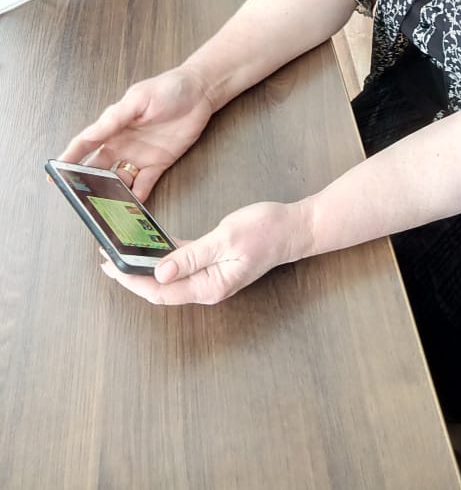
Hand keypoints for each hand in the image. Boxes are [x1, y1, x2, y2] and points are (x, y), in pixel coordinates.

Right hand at [57, 66, 215, 201]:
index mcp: (113, 125)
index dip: (68, 159)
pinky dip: (137, 195)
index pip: (84, 144)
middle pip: (98, 167)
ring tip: (104, 209)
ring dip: (111, 193)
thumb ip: (115, 118)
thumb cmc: (169, 88)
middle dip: (87, 183)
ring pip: (119, 179)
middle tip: (78, 199)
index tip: (52, 174)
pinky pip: (144, 183)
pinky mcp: (159, 162)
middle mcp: (122, 143)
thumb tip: (92, 132)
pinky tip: (132, 205)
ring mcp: (140, 155)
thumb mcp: (138, 100)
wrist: (200, 92)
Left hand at [100, 201, 313, 304]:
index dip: (132, 281)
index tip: (110, 267)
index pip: (160, 291)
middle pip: (160, 288)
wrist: (294, 229)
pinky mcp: (214, 263)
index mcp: (209, 286)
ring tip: (121, 253)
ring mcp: (210, 277)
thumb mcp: (226, 239)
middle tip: (106, 259)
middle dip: (132, 276)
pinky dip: (164, 257)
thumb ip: (191, 256)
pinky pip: (182, 264)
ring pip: (169, 277)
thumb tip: (159, 273)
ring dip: (145, 267)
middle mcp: (207, 287)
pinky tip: (150, 246)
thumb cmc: (266, 231)